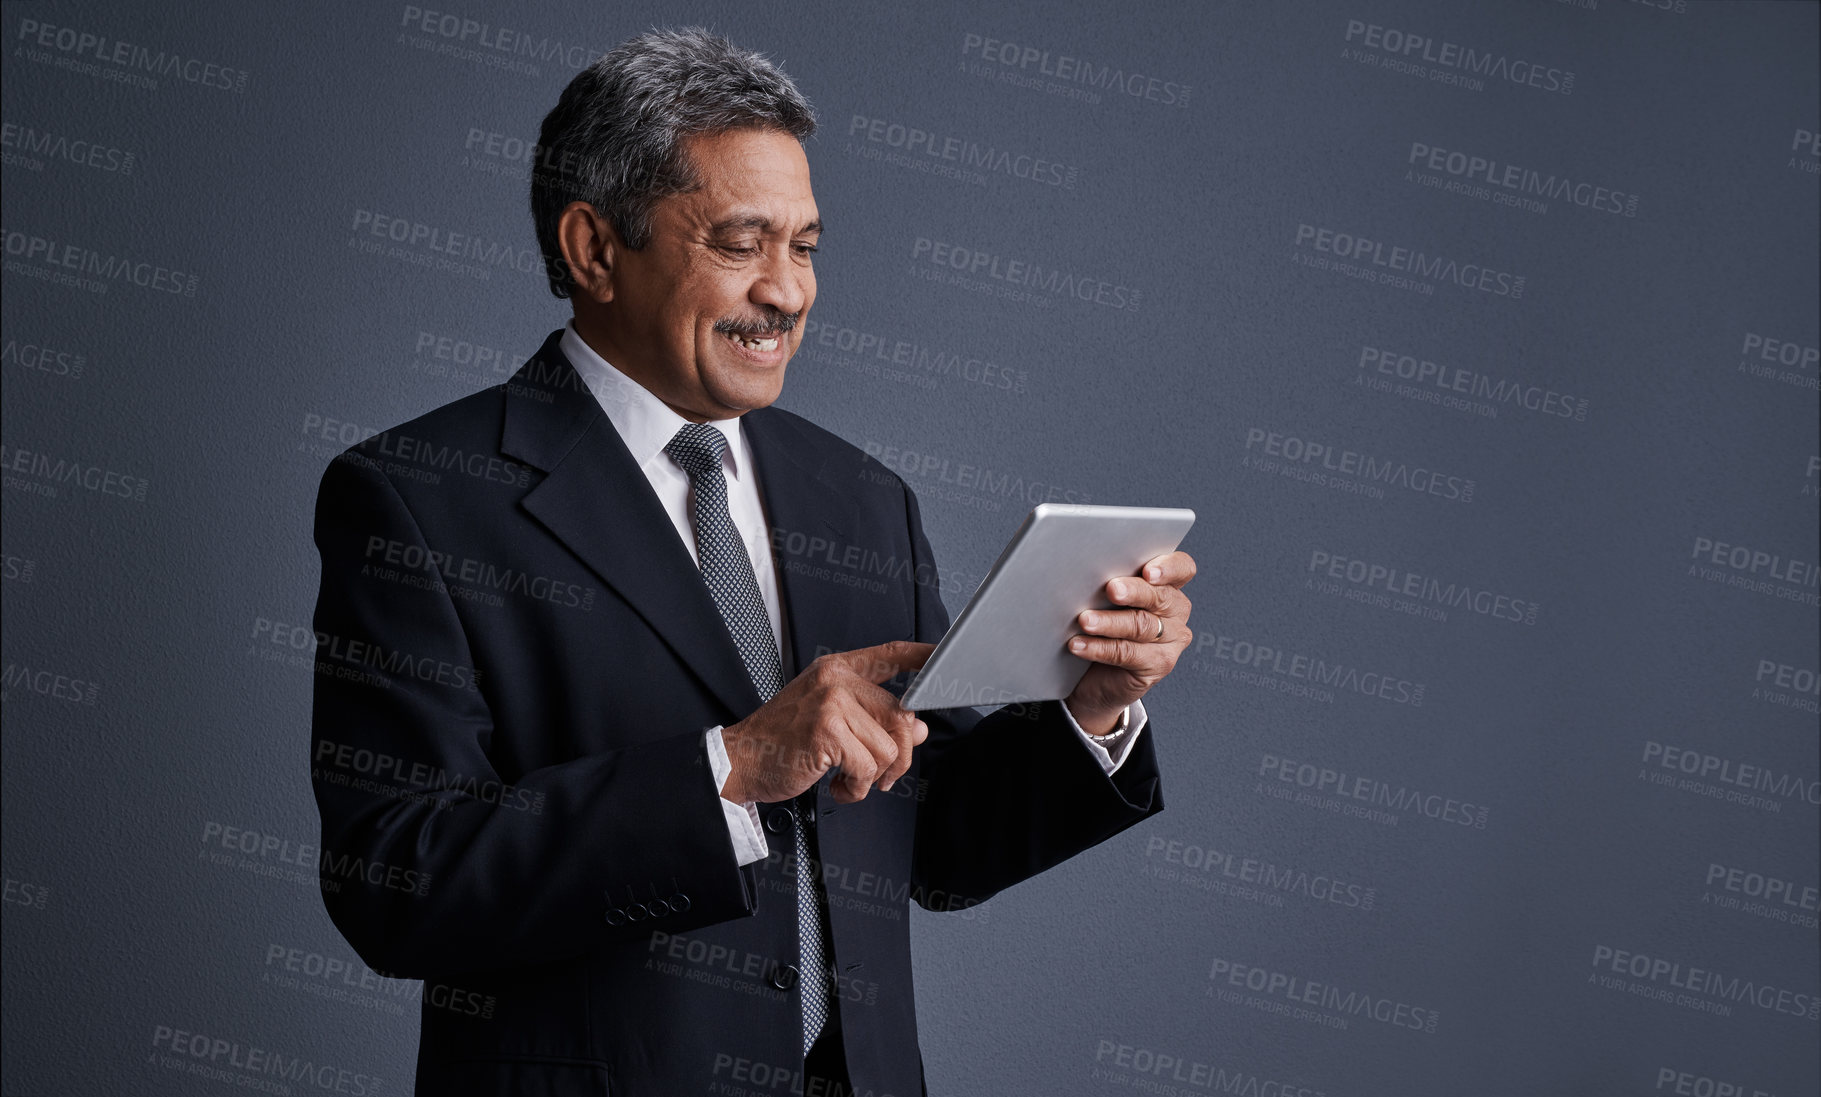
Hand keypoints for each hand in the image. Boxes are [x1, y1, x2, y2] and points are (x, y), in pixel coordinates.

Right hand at [720, 640, 933, 805]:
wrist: (740, 760)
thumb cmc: (782, 741)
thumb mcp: (831, 721)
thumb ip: (875, 720)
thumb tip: (919, 729)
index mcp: (837, 669)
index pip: (891, 654)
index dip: (923, 656)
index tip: (945, 656)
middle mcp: (836, 679)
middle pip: (901, 716)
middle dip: (898, 756)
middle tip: (877, 774)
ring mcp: (831, 703)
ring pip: (888, 748)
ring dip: (873, 777)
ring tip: (846, 778)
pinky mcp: (826, 731)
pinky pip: (868, 768)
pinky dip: (856, 788)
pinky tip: (835, 785)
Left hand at [1062, 551, 1196, 733]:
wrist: (1093, 675)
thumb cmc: (1100, 627)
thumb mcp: (1106, 599)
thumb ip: (1110, 583)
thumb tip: (1087, 571)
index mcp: (1168, 585)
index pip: (1182, 568)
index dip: (1168, 568)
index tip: (1147, 572)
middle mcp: (1176, 611)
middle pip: (1160, 597)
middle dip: (1134, 592)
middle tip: (1112, 589)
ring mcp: (1172, 640)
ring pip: (1142, 626)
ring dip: (1109, 622)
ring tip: (1085, 620)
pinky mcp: (1159, 665)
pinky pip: (1128, 653)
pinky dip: (1099, 648)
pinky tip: (1079, 644)